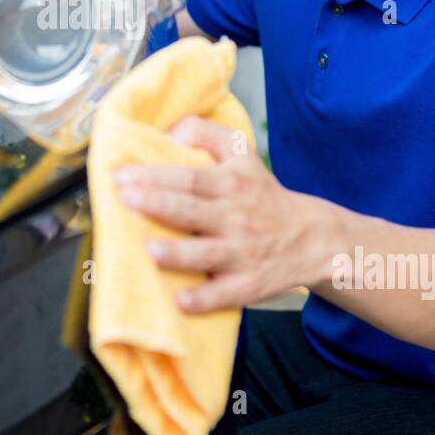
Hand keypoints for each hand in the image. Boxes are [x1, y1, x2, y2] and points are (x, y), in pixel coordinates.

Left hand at [113, 115, 329, 313]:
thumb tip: (169, 132)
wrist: (313, 238)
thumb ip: (206, 134)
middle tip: (125, 200)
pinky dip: (204, 299)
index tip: (120, 176)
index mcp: (229, 184)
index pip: (188, 178)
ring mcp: (242, 253)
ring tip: (150, 250)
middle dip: (157, 204)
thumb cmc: (263, 195)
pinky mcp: (249, 284)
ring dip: (178, 253)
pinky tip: (180, 302)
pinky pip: (225, 294)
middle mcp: (234, 217)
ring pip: (206, 254)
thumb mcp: (243, 155)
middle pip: (192, 210)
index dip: (154, 176)